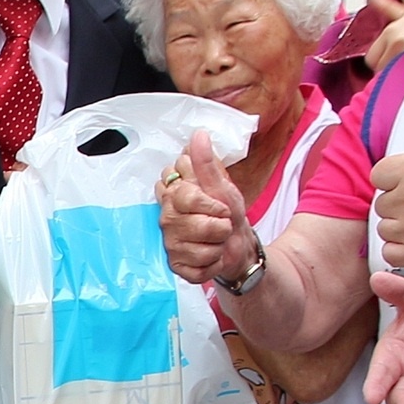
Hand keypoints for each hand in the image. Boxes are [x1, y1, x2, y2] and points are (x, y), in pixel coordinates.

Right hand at [159, 130, 259, 285]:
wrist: (237, 243)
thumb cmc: (227, 213)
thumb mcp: (222, 185)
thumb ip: (207, 163)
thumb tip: (198, 135)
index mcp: (174, 195)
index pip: (183, 196)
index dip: (208, 203)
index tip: (221, 206)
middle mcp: (166, 219)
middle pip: (192, 225)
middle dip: (218, 226)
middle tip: (221, 223)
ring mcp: (169, 243)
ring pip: (197, 250)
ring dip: (217, 246)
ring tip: (216, 240)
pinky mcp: (175, 266)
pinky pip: (197, 269)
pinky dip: (213, 265)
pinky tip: (212, 257)